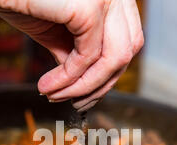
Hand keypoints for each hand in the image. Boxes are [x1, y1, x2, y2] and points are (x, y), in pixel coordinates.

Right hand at [0, 0, 143, 110]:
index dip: (108, 75)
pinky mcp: (90, 5)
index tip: (84, 95)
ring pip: (114, 59)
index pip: (127, 43)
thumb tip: (84, 84)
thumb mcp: (56, 32)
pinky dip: (70, 78)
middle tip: (74, 103)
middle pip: (127, 53)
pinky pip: (88, 56)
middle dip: (100, 86)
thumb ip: (75, 54)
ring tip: (56, 96)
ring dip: (85, 87)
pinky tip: (49, 86)